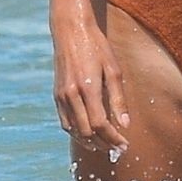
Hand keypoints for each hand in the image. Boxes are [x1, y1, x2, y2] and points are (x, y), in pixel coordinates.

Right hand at [52, 15, 130, 149]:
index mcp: (87, 88)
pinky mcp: (56, 96)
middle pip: (86, 132)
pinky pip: (65, 123)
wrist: (70, 32)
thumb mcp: (113, 70)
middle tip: (118, 148)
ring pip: (73, 131)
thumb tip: (125, 125)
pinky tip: (89, 135)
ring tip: (106, 146)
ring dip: (90, 142)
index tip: (125, 145)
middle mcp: (71, 95)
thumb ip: (119, 99)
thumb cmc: (97, 48)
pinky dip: (77, 133)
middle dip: (103, 144)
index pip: (100, 124)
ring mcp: (61, 96)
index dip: (113, 139)